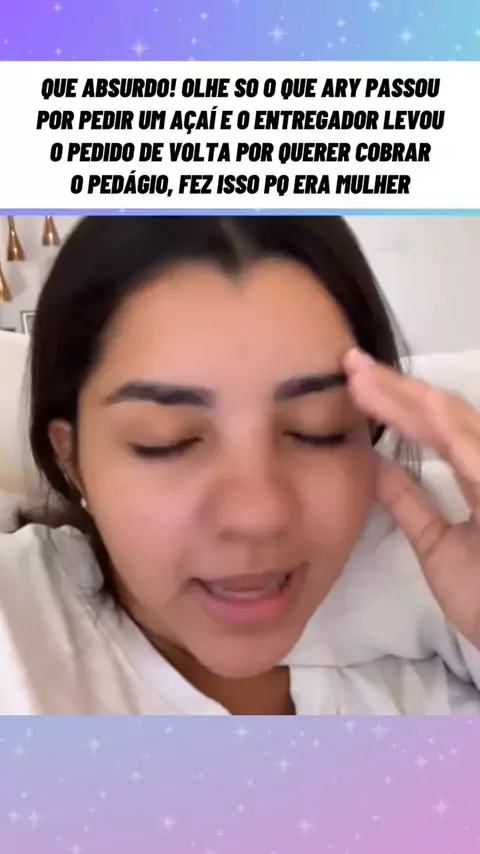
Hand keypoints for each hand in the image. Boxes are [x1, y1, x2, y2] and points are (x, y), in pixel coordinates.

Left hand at [345, 347, 479, 649]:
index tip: (354, 382)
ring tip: (368, 379)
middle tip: (351, 365)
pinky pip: (478, 460)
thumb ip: (410, 501)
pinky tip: (421, 407)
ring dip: (411, 399)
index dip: (396, 401)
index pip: (437, 427)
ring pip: (459, 425)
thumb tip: (374, 463)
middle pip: (445, 415)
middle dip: (396, 388)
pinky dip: (452, 433)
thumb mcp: (437, 543)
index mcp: (479, 475)